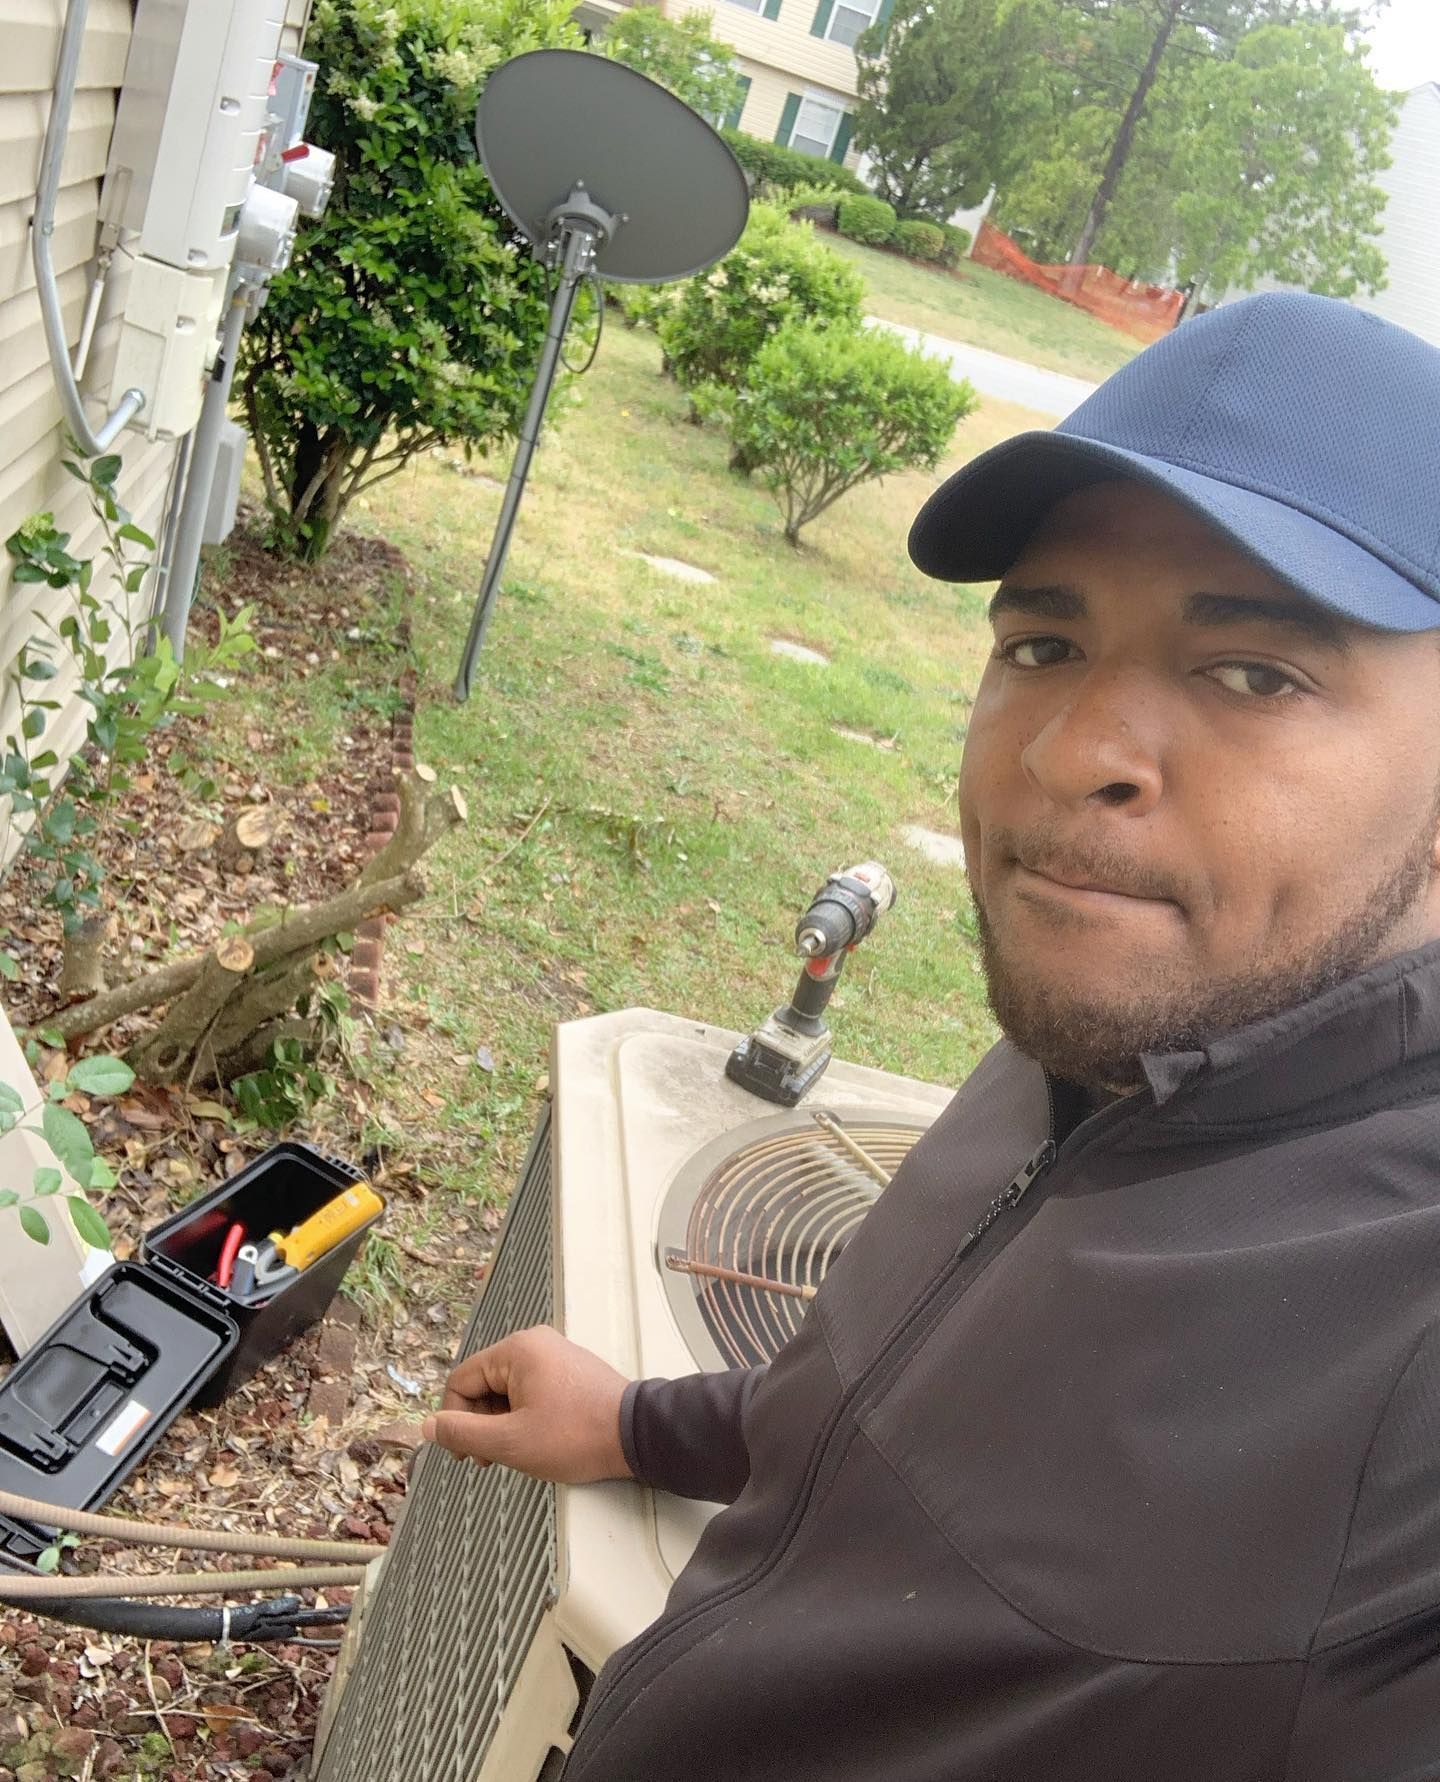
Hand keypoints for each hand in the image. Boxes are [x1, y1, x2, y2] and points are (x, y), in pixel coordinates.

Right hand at [421, 1325, 633, 1483]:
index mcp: (516, 1350)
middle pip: (484, 1384)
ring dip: (503, 1423)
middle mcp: (534, 1343)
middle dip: (482, 1424)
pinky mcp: (569, 1371)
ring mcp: (554, 1355)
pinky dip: (525, 1416)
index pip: (461, 1381)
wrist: (636, 1435)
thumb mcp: (509, 1442)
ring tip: (518, 1451)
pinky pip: (531, 1390)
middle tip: (493, 1458)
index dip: (455, 1420)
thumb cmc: (576, 1435)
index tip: (466, 1454)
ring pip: (507, 1391)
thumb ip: (463, 1434)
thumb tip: (428, 1426)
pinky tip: (537, 1440)